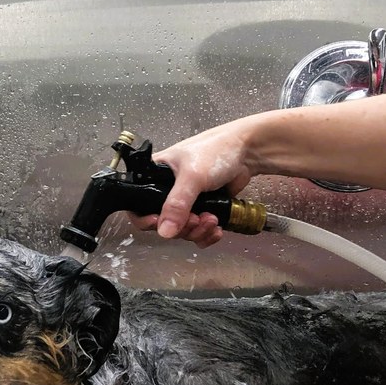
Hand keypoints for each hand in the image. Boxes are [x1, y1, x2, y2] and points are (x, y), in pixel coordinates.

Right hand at [130, 119, 257, 246]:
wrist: (247, 151)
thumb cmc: (216, 150)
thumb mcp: (192, 176)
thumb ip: (177, 204)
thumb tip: (165, 230)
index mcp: (155, 175)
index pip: (138, 204)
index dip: (145, 219)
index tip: (159, 223)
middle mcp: (168, 190)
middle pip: (163, 224)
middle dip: (182, 227)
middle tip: (196, 220)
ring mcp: (187, 201)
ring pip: (183, 230)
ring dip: (197, 231)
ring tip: (211, 220)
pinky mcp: (203, 209)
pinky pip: (199, 231)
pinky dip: (207, 234)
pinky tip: (216, 228)